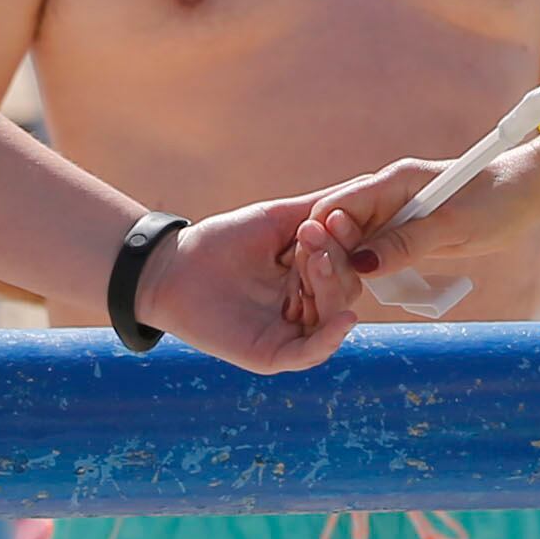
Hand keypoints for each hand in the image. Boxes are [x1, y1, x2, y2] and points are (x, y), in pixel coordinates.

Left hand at [133, 194, 361, 374]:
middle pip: (345, 290)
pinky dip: (330, 338)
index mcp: (310, 275)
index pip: (347, 262)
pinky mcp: (272, 355)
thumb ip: (322, 207)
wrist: (171, 267)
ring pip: (331, 318)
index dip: (347, 241)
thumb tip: (368, 183)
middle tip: (311, 235)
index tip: (336, 217)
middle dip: (334, 261)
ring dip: (330, 286)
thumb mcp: (279, 218)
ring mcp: (291, 333)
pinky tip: (344, 318)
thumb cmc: (223, 241)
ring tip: (310, 258)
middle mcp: (306, 306)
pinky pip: (310, 354)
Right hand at [288, 139, 539, 291]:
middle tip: (332, 291)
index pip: (335, 207)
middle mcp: (387, 195)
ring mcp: (397, 213)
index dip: (323, 237)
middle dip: (330, 255)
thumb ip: (406, 243)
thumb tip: (360, 265)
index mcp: (391, 181)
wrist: (528, 194)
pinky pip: (378, 250)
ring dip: (349, 266)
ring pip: (356, 241)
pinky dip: (372, 268)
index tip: (324, 269)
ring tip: (347, 294)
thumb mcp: (452, 226)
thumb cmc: (496, 200)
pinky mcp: (409, 231)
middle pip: (338, 225)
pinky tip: (371, 287)